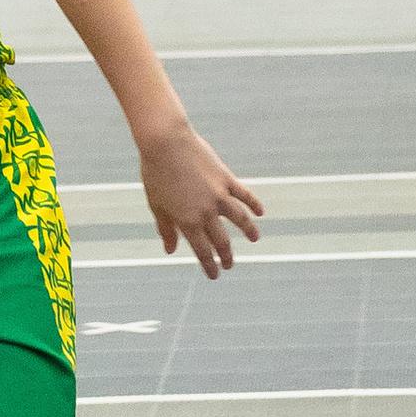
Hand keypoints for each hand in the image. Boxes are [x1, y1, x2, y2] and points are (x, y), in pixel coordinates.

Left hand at [138, 117, 264, 275]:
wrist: (165, 141)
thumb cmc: (155, 173)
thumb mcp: (157, 205)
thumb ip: (166, 229)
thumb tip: (170, 251)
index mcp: (187, 221)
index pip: (202, 251)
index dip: (210, 266)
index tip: (215, 275)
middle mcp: (206, 212)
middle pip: (221, 240)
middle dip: (226, 256)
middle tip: (229, 265)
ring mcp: (218, 195)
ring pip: (239, 219)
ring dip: (249, 231)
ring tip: (255, 239)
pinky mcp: (225, 178)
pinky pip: (244, 194)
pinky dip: (253, 203)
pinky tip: (260, 212)